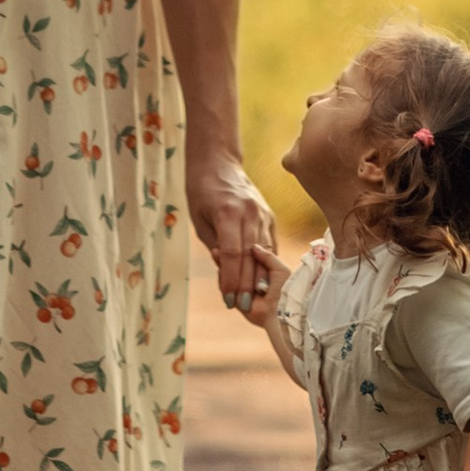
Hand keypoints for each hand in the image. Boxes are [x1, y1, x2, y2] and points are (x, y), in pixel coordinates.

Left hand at [190, 151, 277, 316]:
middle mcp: (250, 213)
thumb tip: (226, 274)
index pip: (232, 254)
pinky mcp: (269, 216)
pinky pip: (269, 244)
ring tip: (254, 300)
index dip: (231, 280)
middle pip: (251, 257)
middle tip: (242, 307)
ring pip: (264, 253)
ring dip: (258, 278)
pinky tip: (262, 280)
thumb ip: (215, 247)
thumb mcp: (200, 221)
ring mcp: (263, 214)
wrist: (218, 163)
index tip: (228, 300)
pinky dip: (265, 263)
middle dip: (246, 285)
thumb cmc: (201, 192)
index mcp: (228, 213)